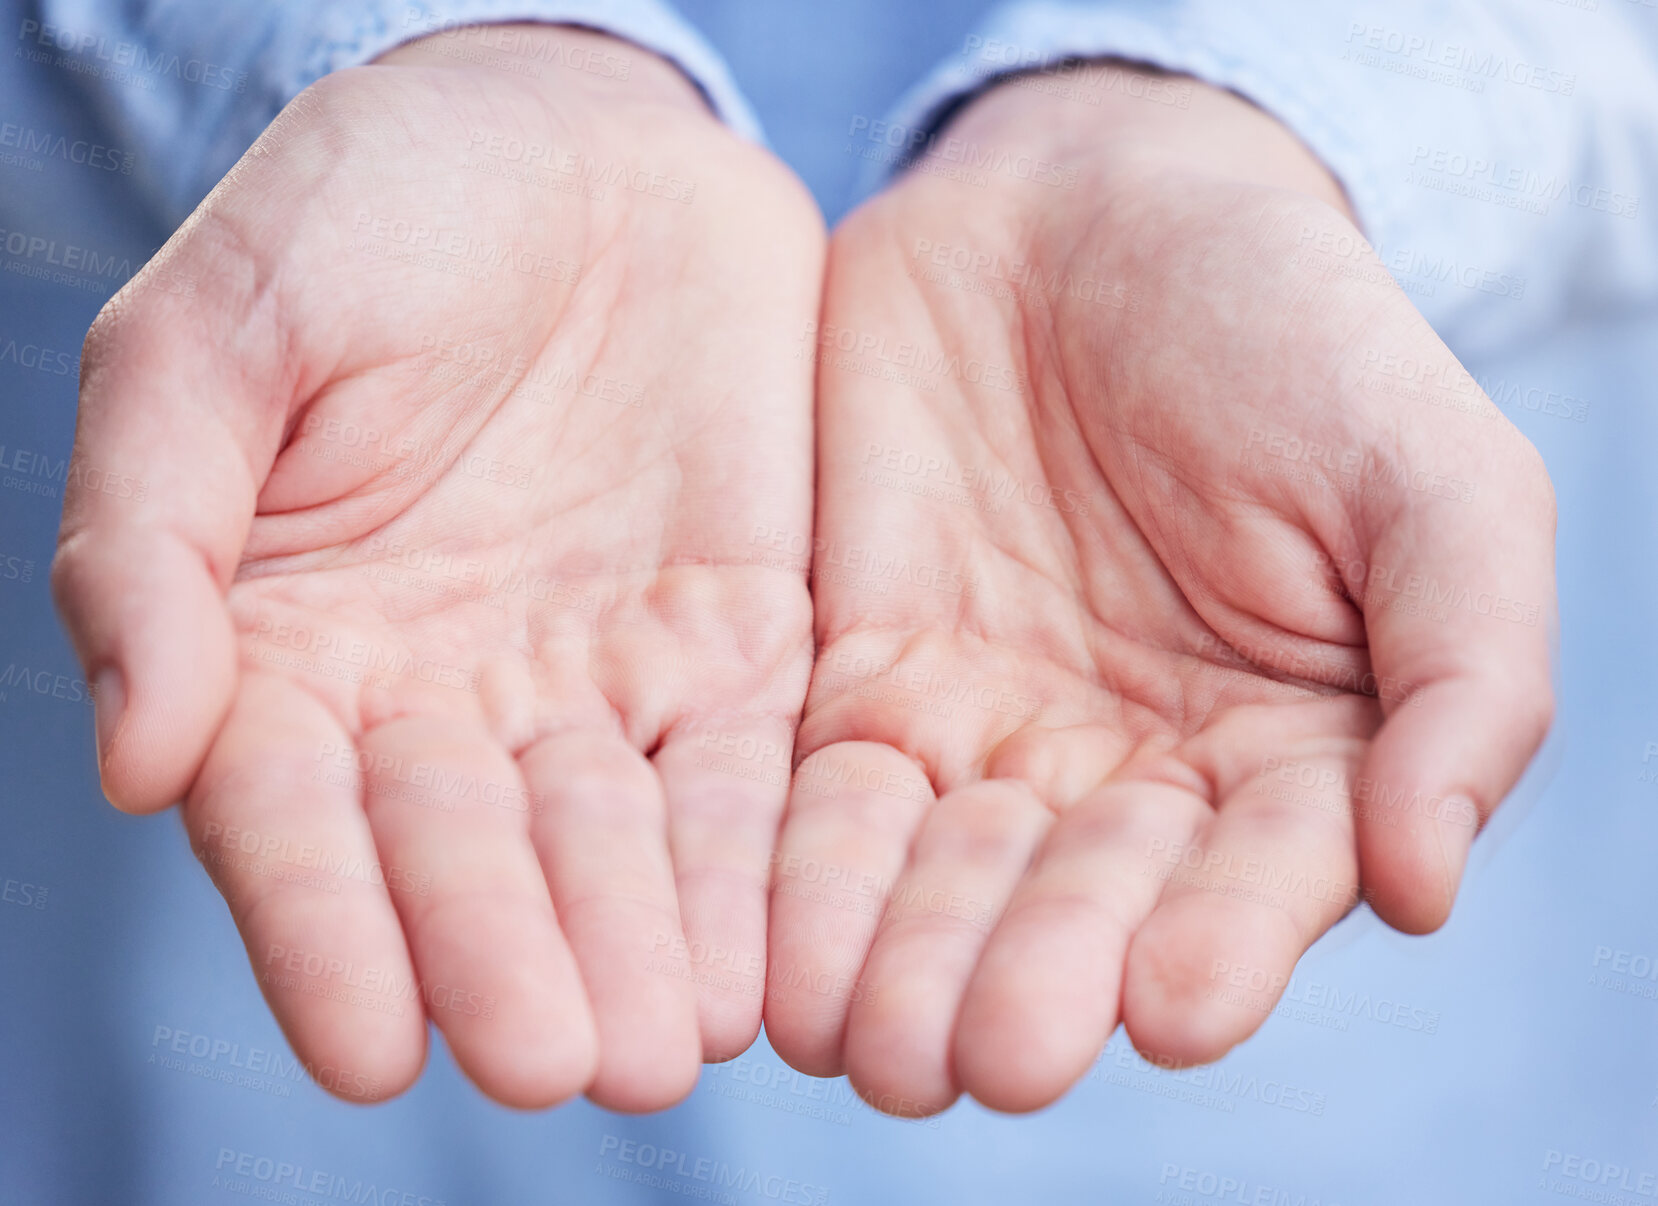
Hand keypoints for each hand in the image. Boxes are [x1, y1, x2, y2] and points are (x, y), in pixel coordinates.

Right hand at [52, 25, 822, 1109]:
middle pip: (470, 860)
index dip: (323, 930)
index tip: (366, 1047)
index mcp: (295, 647)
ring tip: (669, 1043)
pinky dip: (757, 862)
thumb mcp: (222, 338)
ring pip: (617, 844)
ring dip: (639, 946)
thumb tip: (138, 759)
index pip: (294, 820)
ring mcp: (600, 682)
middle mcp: (447, 699)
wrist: (575, 144)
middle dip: (507, 960)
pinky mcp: (739, 648)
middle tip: (554, 1062)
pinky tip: (773, 953)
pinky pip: (750, 772)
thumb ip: (155, 539)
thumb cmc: (369, 216)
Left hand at [766, 64, 1553, 1114]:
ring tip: (865, 1035)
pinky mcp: (852, 681)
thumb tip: (1423, 881)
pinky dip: (785, 870)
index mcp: (1277, 756)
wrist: (1094, 210)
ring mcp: (977, 733)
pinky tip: (764, 942)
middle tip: (987, 1055)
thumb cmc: (1289, 329)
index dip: (1219, 947)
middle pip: (1069, 910)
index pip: (1249, 884)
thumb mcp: (1426, 471)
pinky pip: (809, 794)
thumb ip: (1465, 666)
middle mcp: (1120, 778)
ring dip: (892, 962)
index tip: (1178, 1009)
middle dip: (1029, 986)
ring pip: (925, 881)